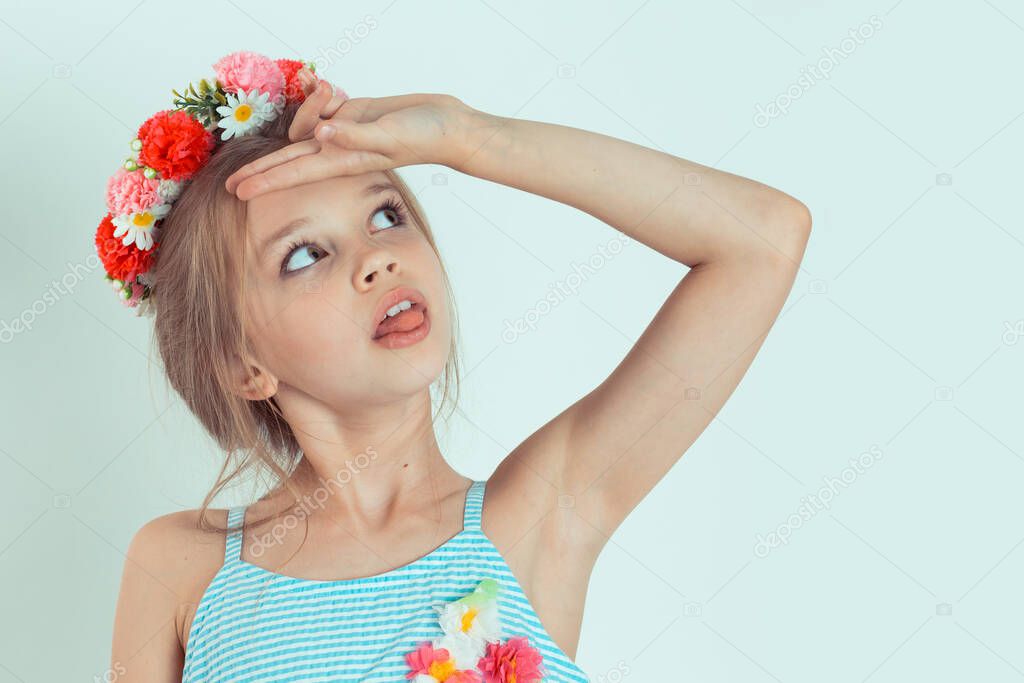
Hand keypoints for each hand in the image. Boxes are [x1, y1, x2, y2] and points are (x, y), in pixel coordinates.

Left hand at [224, 81, 477, 199]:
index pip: (294, 171)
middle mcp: (339, 149)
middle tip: (231, 183)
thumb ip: (354, 135)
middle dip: (261, 171)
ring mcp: (345, 132)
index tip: (238, 192)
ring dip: (308, 104)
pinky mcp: (353, 115)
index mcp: (344, 159)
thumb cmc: (424, 135)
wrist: (448, 125)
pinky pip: (322, 107)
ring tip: (327, 88)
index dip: (264, 180)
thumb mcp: (389, 135)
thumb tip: (321, 134)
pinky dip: (315, 93)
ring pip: (306, 123)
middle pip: (290, 159)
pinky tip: (315, 79)